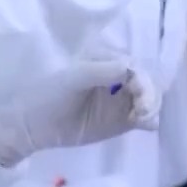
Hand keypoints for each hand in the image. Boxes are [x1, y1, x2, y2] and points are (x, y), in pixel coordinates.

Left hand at [0, 59, 161, 167]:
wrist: (35, 126)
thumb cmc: (49, 94)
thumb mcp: (73, 78)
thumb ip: (102, 71)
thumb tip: (132, 68)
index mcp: (106, 60)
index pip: (134, 65)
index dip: (142, 79)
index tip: (140, 95)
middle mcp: (119, 77)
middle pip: (147, 81)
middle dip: (151, 94)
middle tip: (143, 112)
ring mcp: (122, 98)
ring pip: (150, 98)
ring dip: (152, 107)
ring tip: (142, 120)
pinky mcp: (123, 119)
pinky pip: (144, 117)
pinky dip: (150, 119)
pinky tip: (146, 125)